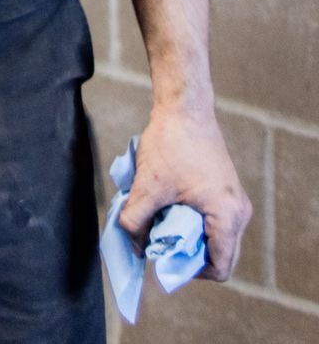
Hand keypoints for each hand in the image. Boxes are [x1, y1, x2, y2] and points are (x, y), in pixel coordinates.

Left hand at [122, 98, 252, 282]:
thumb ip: (136, 220)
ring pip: (213, 237)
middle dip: (187, 252)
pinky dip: (192, 220)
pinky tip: (169, 202)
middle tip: (160, 236)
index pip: (219, 268)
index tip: (164, 253)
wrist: (184, 105)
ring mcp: (235, 202)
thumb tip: (134, 246)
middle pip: (218, 255)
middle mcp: (239, 213)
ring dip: (187, 234)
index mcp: (228, 216)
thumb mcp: (147, 185)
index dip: (189, 269)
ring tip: (162, 215)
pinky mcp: (225, 191)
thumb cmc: (170, 143)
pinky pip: (212, 221)